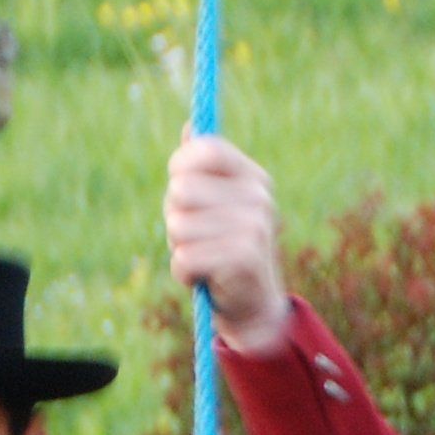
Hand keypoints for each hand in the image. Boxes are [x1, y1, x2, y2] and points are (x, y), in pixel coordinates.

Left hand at [165, 134, 290, 355]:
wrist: (253, 306)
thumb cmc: (224, 249)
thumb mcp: (216, 205)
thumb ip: (202, 171)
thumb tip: (190, 127)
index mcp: (252, 177)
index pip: (204, 150)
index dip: (181, 168)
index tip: (182, 188)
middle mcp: (257, 196)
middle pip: (180, 190)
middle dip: (176, 217)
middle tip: (197, 236)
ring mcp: (253, 226)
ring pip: (178, 226)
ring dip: (180, 248)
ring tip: (203, 257)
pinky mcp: (243, 258)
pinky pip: (184, 258)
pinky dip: (184, 273)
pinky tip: (204, 277)